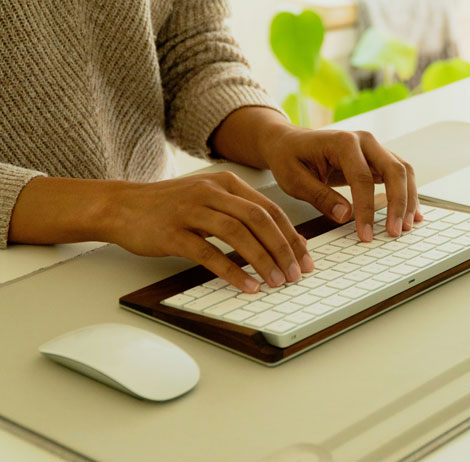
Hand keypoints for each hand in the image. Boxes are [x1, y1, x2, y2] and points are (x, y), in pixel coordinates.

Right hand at [107, 172, 312, 291]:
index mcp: (226, 182)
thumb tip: (280, 240)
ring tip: (276, 282)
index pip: (270, 209)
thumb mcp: (210, 199)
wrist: (121, 206)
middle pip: (259, 220)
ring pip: (238, 234)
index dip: (291, 236)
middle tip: (295, 274)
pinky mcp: (173, 232)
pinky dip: (232, 271)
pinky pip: (209, 253)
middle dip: (283, 249)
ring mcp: (191, 210)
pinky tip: (247, 286)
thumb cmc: (170, 206)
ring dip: (262, 260)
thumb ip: (242, 213)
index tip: (305, 259)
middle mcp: (212, 192)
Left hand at [260, 127, 422, 241]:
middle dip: (398, 204)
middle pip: (394, 170)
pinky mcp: (376, 159)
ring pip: (403, 172)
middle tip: (395, 232)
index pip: (363, 178)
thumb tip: (345, 216)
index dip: (366, 210)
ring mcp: (373, 148)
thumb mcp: (294, 180)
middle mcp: (364, 141)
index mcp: (342, 142)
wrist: (288, 142)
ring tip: (406, 226)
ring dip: (408, 199)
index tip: (366, 234)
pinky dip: (407, 194)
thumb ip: (319, 197)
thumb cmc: (289, 157)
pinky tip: (411, 214)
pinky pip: (399, 175)